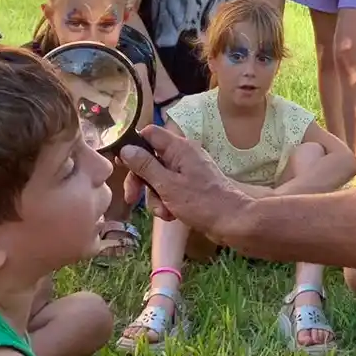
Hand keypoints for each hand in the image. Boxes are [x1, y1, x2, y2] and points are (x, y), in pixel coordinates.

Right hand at [120, 126, 247, 232]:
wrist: (232, 222)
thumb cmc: (201, 202)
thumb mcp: (167, 185)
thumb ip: (145, 166)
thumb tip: (126, 149)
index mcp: (179, 148)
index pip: (149, 133)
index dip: (133, 146)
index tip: (122, 165)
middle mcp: (183, 155)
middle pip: (150, 159)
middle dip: (141, 181)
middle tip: (132, 198)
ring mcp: (187, 171)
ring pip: (158, 178)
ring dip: (155, 197)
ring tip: (164, 212)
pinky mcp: (190, 187)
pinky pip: (169, 190)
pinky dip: (167, 202)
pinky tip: (172, 216)